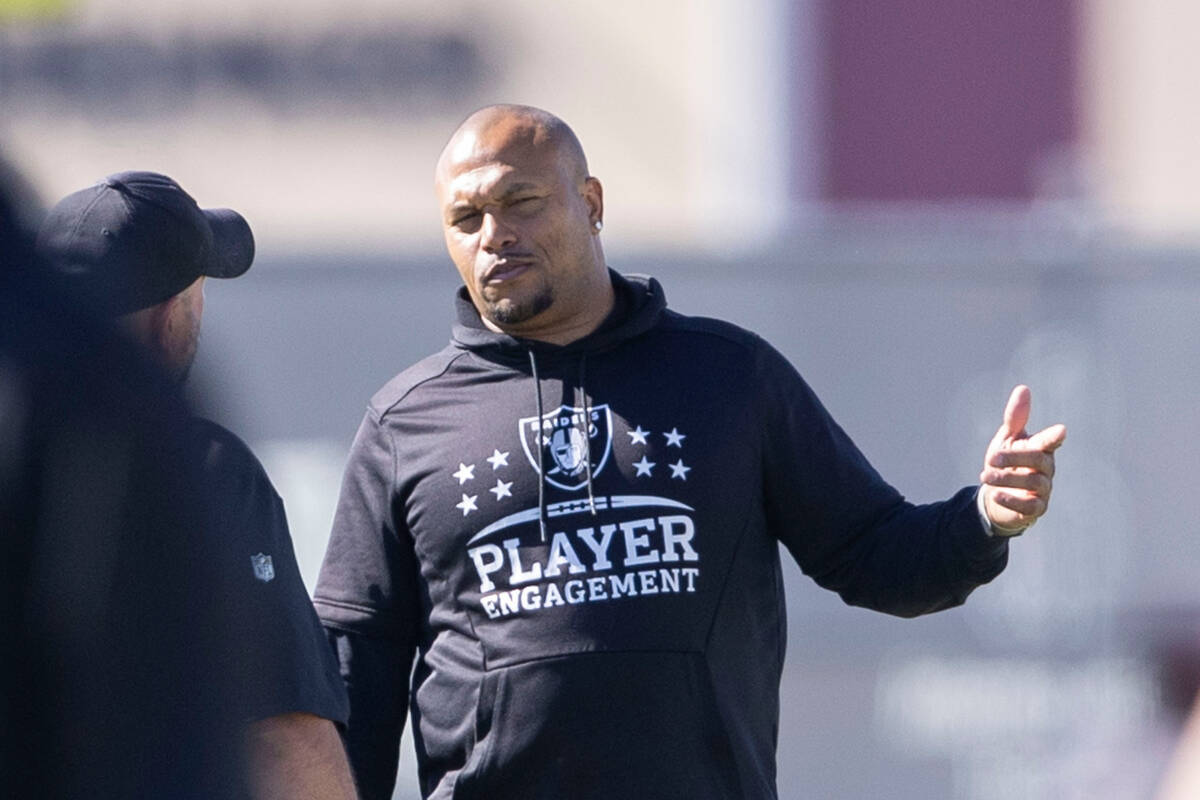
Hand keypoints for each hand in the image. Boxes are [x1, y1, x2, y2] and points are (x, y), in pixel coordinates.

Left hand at [980, 385, 1066, 534]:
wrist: (996, 496)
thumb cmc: (1006, 463)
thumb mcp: (1008, 439)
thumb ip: (1015, 418)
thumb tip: (1023, 388)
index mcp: (1041, 449)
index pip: (1050, 441)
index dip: (1054, 436)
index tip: (1060, 431)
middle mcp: (1046, 469)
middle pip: (1038, 459)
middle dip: (1014, 457)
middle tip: (991, 457)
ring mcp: (1043, 490)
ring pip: (1032, 482)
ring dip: (1006, 477)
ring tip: (985, 475)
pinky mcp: (1036, 509)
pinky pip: (1029, 506)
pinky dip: (1012, 499)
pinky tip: (995, 494)